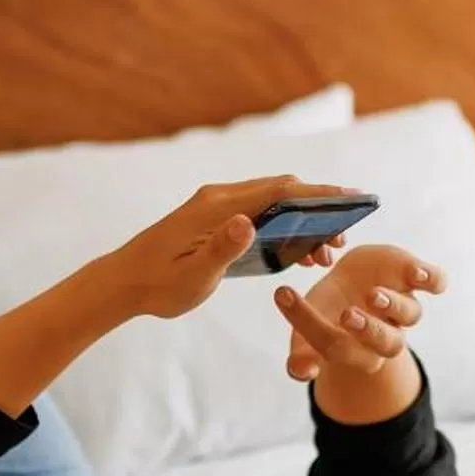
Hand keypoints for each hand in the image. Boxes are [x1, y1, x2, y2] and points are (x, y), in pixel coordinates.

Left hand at [102, 177, 357, 320]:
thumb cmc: (157, 284)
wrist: (122, 283)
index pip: (279, 191)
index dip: (319, 192)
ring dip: (302, 221)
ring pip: (272, 203)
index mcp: (218, 208)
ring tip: (326, 251)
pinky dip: (283, 225)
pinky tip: (297, 249)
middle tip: (344, 238)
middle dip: (318, 209)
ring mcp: (216, 207)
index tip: (352, 197)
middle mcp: (219, 198)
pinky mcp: (214, 219)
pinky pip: (258, 212)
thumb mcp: (194, 275)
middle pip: (281, 192)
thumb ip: (223, 249)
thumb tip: (249, 222)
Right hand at [275, 243, 444, 382]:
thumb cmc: (327, 313)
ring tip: (373, 294)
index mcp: (357, 351)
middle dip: (369, 331)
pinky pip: (435, 282)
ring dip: (394, 305)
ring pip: (411, 313)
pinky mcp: (413, 277)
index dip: (308, 323)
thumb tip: (299, 372)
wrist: (353, 283)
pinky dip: (432, 279)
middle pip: (388, 343)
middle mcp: (386, 333)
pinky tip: (417, 272)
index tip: (283, 294)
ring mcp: (402, 306)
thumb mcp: (308, 332)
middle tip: (347, 316)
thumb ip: (302, 353)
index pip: (334, 346)